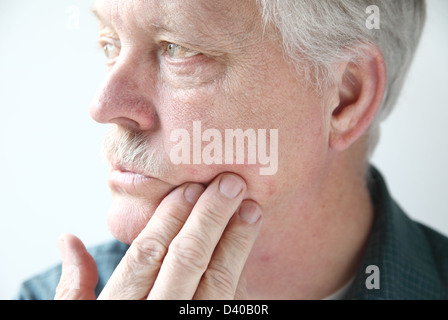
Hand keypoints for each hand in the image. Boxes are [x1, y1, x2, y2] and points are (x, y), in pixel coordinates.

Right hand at [54, 173, 261, 299]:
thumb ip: (75, 287)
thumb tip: (67, 240)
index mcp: (119, 309)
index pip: (148, 255)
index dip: (171, 218)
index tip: (191, 187)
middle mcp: (156, 317)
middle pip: (186, 261)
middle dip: (210, 219)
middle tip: (230, 184)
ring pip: (217, 284)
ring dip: (236, 243)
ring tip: (250, 209)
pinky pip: (229, 306)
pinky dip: (240, 275)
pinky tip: (247, 249)